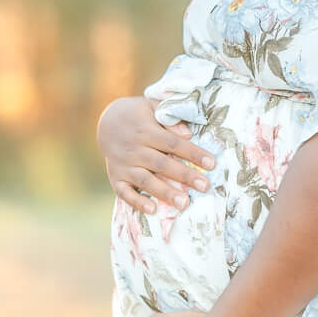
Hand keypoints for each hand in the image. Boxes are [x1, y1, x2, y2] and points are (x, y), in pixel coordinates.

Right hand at [97, 96, 217, 214]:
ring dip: (165, 193)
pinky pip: (124, 192)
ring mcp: (124, 165)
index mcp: (145, 131)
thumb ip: (170, 118)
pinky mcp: (116, 177)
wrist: (106, 122)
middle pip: (162, 164)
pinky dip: (136, 202)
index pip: (172, 143)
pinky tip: (152, 209)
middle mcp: (134, 149)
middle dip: (185, 176)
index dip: (192, 153)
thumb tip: (188, 134)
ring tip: (184, 203)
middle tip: (205, 186)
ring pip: (146, 181)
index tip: (211, 163)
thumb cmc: (137, 115)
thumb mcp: (151, 107)